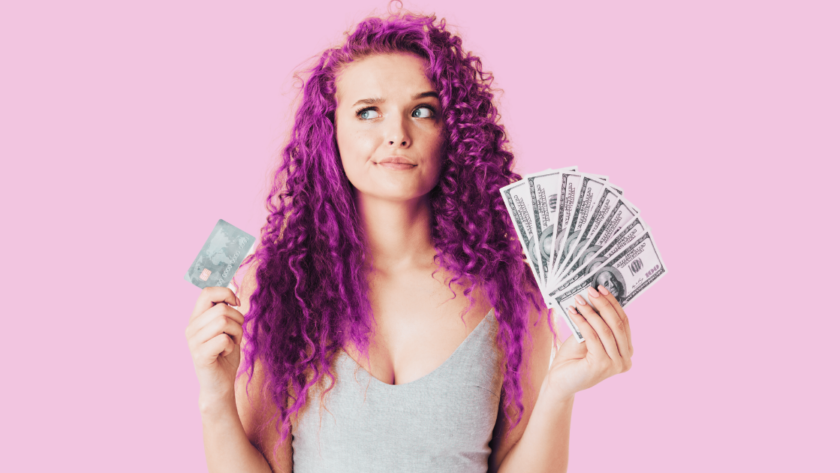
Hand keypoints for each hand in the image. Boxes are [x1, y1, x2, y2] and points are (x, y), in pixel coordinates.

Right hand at [185, 287, 243, 408]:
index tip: (237, 304)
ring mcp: (193, 342)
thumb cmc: (225, 355)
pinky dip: (231, 345)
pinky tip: (225, 353)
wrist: (220, 384)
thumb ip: (225, 311)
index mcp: (196, 318)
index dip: (226, 293)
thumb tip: (233, 291)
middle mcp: (191, 328)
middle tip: (236, 334)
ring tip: (231, 343)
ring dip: (236, 332)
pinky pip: (224, 339)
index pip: (207, 292)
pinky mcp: (200, 355)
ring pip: (223, 321)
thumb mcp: (227, 328)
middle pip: (221, 308)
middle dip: (238, 320)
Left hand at [544, 285, 633, 400]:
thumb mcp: (588, 336)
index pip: (624, 322)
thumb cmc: (574, 358)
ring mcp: (615, 365)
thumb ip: (597, 322)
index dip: (613, 304)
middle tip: (591, 290)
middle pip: (617, 325)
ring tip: (579, 300)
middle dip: (604, 305)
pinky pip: (592, 337)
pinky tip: (573, 313)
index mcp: (626, 352)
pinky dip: (582, 322)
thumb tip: (597, 296)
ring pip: (605, 330)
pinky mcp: (602, 366)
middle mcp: (625, 360)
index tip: (601, 288)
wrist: (560, 381)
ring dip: (590, 312)